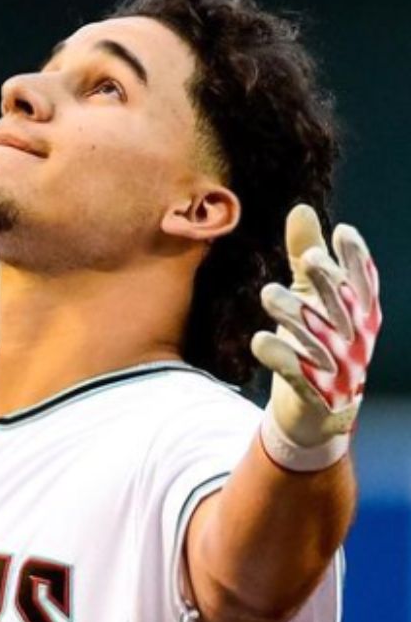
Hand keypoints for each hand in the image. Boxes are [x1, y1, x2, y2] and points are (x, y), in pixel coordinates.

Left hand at [251, 204, 381, 467]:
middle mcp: (352, 339)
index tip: (342, 234)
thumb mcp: (314, 297)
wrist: (319, 413)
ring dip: (293, 315)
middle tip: (311, 261)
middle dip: (328, 283)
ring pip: (314, 337)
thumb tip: (301, 209)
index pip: (363, 283)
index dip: (356, 259)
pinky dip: (277, 356)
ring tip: (267, 293)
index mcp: (360, 313)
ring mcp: (333, 368)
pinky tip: (258, 341)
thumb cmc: (320, 342)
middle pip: (340, 306)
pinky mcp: (309, 391)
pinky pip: (293, 372)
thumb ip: (308, 256)